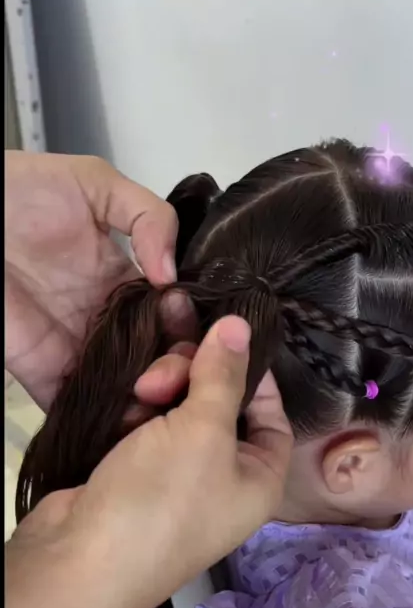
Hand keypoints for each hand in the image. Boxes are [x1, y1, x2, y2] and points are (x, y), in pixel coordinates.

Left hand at [5, 150, 177, 408]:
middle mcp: (111, 322)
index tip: (193, 326)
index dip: (190, 325)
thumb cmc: (24, 193)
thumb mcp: (96, 184)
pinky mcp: (48, 374)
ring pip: (128, 389)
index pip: (174, 314)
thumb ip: (148, 216)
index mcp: (128, 281)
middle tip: (178, 372)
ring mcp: (81, 351)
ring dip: (148, 402)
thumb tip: (172, 276)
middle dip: (176, 371)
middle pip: (158, 359)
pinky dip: (105, 423)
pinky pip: (81, 406)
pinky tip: (128, 423)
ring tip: (161, 404)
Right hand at [8, 317, 292, 607]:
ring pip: (178, 413)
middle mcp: (224, 480)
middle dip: (191, 380)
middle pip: (220, 406)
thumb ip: (223, 374)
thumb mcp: (203, 430)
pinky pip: (146, 430)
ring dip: (159, 394)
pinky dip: (135, 417)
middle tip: (162, 376)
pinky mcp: (136, 476)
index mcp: (260, 478)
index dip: (251, 375)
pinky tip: (121, 417)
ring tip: (138, 396)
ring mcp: (177, 480)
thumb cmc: (163, 498)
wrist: (82, 560)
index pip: (271, 414)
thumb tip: (243, 324)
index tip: (223, 341)